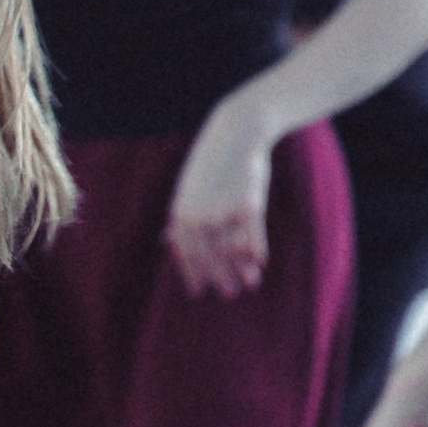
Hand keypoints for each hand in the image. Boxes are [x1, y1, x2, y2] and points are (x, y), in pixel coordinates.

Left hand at [165, 98, 274, 296]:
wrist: (236, 132)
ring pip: (233, 250)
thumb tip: (166, 239)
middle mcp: (200, 215)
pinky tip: (261, 261)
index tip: (198, 291)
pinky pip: (252, 235)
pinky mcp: (248, 204)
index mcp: (182, 212)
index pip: (185, 252)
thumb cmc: (212, 163)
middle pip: (210, 256)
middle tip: (228, 294)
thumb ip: (180, 216)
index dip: (192, 274)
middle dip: (220, 277)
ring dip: (242, 270)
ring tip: (250, 284)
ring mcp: (224, 211)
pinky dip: (257, 250)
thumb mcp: (188, 188)